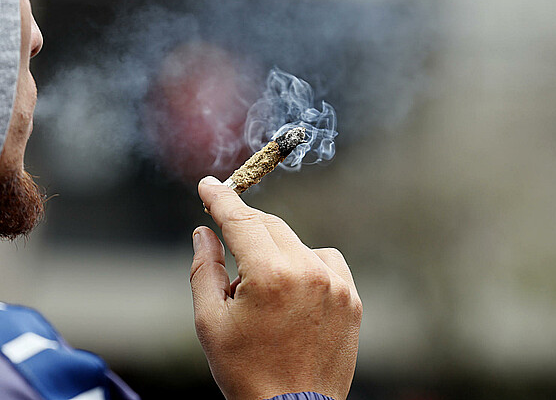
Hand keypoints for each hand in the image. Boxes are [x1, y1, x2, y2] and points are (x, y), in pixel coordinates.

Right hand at [190, 176, 361, 399]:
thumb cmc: (246, 371)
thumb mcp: (210, 321)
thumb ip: (204, 268)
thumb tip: (203, 232)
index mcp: (271, 275)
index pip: (241, 221)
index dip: (221, 199)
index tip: (209, 184)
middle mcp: (309, 271)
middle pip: (270, 226)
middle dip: (245, 226)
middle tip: (224, 233)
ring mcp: (336, 285)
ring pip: (297, 243)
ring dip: (274, 250)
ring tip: (261, 289)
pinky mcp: (352, 299)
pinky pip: (325, 262)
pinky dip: (306, 265)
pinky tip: (292, 291)